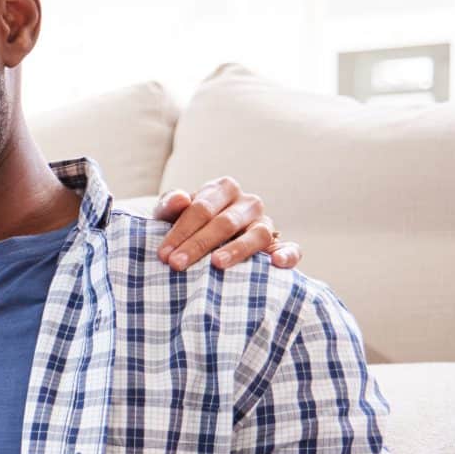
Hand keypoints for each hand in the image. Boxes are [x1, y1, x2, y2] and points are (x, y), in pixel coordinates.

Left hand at [153, 176, 300, 270]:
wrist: (201, 239)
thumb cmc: (185, 225)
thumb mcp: (170, 214)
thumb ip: (170, 206)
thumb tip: (180, 199)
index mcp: (223, 189)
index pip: (202, 208)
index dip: (181, 231)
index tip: (164, 254)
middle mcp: (247, 203)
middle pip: (225, 222)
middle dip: (199, 244)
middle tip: (177, 264)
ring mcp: (265, 223)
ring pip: (258, 234)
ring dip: (237, 249)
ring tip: (217, 264)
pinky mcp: (279, 244)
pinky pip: (291, 248)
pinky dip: (288, 254)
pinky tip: (277, 263)